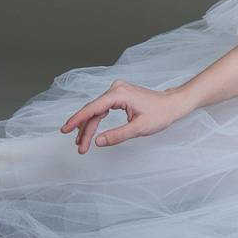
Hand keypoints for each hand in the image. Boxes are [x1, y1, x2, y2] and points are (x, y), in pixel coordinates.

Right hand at [60, 79, 182, 153]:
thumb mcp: (139, 128)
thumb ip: (117, 135)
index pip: (92, 108)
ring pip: (96, 111)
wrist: (173, 104)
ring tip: (81, 144)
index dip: (77, 120)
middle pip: (92, 111)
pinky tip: (89, 133)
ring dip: (88, 127)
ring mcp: (117, 91)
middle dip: (84, 130)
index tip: (64, 130)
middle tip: (79, 148)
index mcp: (119, 94)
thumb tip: (97, 142)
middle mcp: (115, 89)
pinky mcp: (119, 96)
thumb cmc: (161, 114)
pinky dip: (96, 121)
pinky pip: (102, 109)